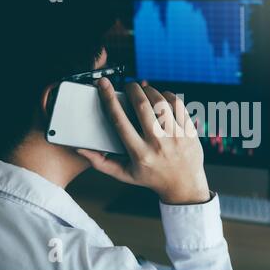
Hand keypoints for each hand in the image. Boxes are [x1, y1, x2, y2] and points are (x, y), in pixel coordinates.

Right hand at [77, 78, 210, 204]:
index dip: (108, 99)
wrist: (184, 185)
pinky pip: (177, 104)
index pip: (120, 120)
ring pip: (160, 102)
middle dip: (132, 89)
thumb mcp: (125, 174)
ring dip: (149, 90)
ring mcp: (175, 136)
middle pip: (141, 105)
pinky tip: (161, 97)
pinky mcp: (188, 130)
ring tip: (144, 91)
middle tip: (128, 86)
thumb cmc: (152, 178)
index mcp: (139, 153)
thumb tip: (81, 148)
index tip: (103, 84)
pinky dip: (167, 95)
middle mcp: (157, 143)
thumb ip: (101, 162)